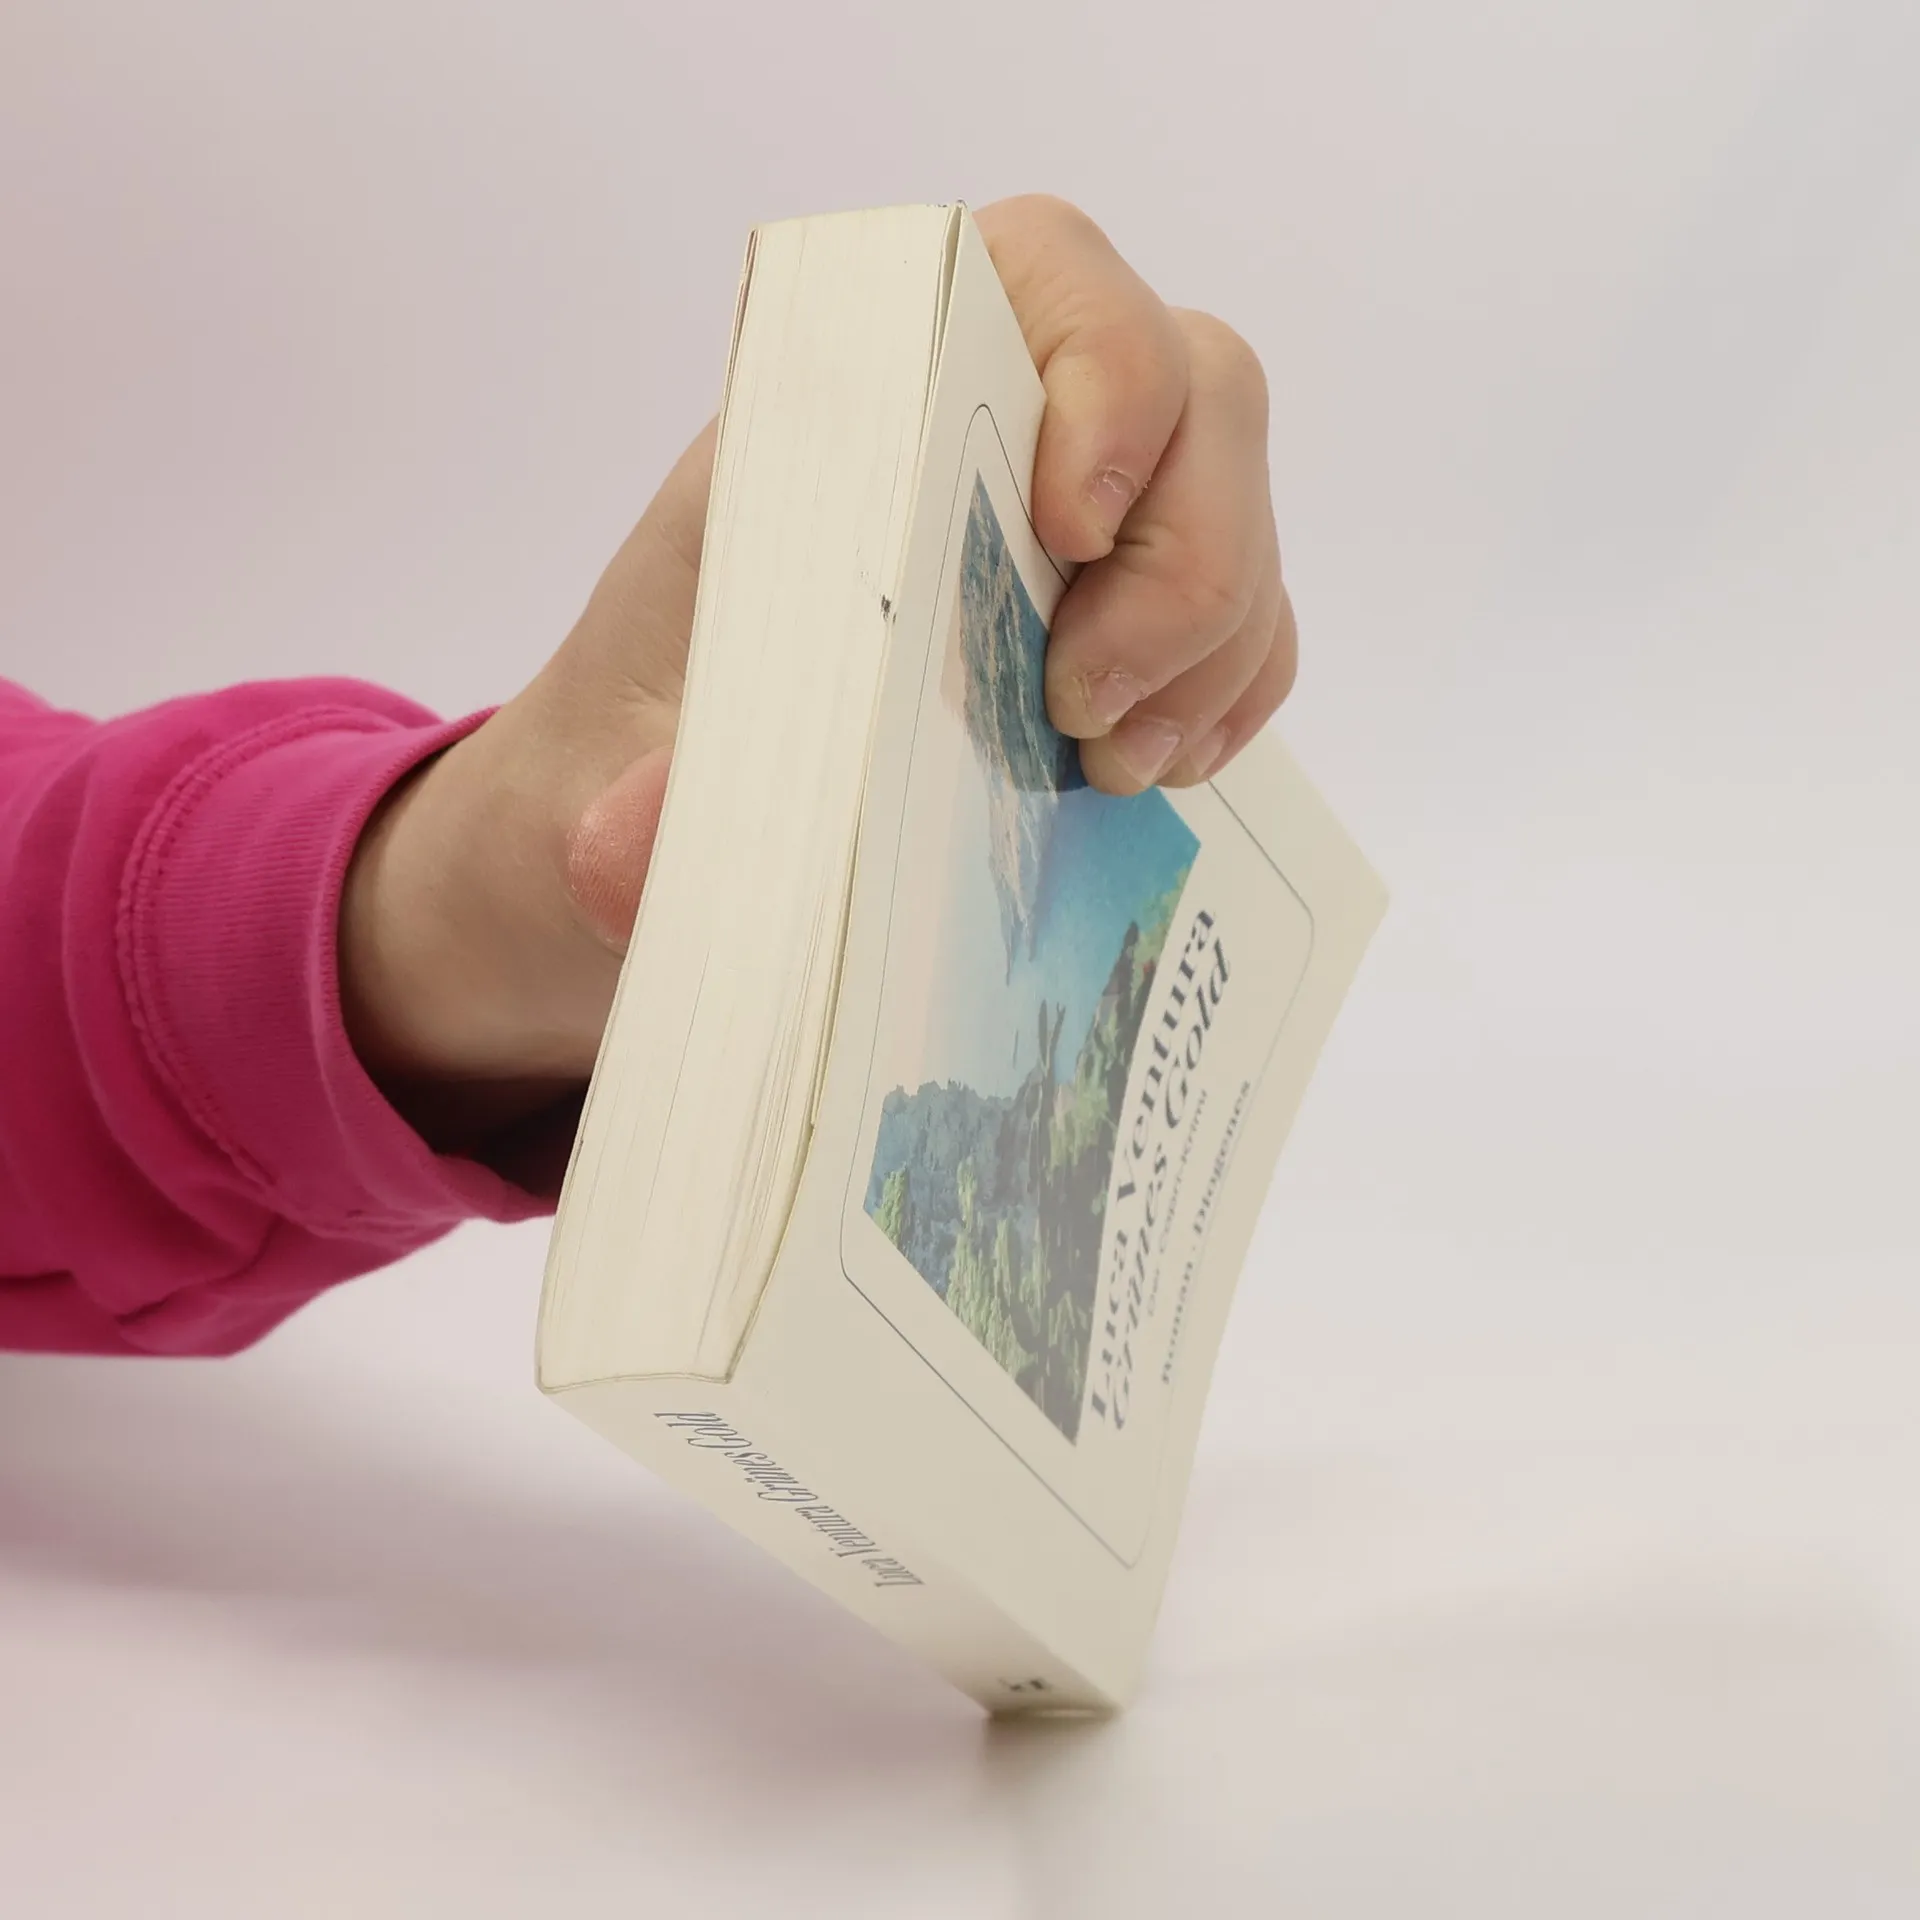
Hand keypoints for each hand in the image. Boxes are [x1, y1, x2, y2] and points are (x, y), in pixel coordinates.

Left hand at [339, 195, 1294, 1136]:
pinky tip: (1153, 769)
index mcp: (851, 417)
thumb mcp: (586, 802)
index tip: (1067, 535)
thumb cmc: (617, 769)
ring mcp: (1069, 528)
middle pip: (1195, 393)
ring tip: (1110, 766)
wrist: (643, 824)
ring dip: (1216, 645)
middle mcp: (980, 440)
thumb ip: (611, 820)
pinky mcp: (1116, 623)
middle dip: (1185, 561)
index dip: (1104, 373)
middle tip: (1085, 718)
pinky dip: (1231, 689)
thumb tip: (628, 858)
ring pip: (1238, 506)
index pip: (1038, 275)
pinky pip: (1248, 612)